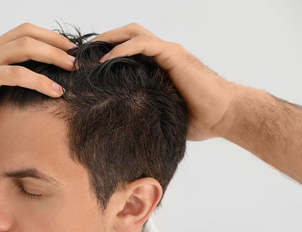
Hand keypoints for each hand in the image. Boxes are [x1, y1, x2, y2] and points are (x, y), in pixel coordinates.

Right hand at [0, 23, 75, 141]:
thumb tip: (7, 104)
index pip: (20, 35)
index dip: (45, 39)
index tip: (65, 51)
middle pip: (27, 34)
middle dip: (56, 42)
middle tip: (77, 56)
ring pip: (25, 48)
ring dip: (53, 56)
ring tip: (73, 68)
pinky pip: (17, 74)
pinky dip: (40, 81)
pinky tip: (56, 91)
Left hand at [92, 23, 238, 140]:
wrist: (223, 116)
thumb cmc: (194, 119)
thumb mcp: (158, 113)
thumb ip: (141, 111)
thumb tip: (117, 128)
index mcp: (156, 64)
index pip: (126, 47)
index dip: (104, 51)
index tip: (82, 65)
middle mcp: (161, 53)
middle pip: (126, 34)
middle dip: (100, 40)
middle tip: (78, 55)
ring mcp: (168, 52)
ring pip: (132, 32)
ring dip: (107, 40)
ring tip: (86, 54)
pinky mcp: (174, 55)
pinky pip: (143, 45)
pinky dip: (122, 49)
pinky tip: (105, 61)